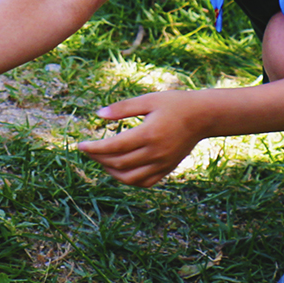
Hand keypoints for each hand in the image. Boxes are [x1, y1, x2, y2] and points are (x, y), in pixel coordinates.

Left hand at [74, 89, 208, 187]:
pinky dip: (129, 179)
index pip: (115, 147)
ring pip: (130, 178)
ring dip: (111, 172)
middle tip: (87, 150)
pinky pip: (144, 182)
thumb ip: (122, 108)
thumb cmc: (174, 104)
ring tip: (101, 160)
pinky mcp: (167, 169)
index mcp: (149, 134)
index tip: (80, 145)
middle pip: (119, 163)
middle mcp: (155, 152)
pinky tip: (119, 169)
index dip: (95, 149)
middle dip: (98, 159)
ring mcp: (162, 163)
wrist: (203, 116)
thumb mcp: (148, 100)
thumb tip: (98, 114)